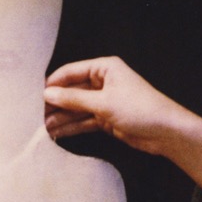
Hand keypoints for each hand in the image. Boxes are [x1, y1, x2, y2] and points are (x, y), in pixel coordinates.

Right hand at [44, 56, 187, 154]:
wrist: (167, 133)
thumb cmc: (140, 109)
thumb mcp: (103, 102)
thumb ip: (73, 99)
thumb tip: (47, 93)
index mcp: (104, 68)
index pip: (71, 72)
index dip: (53, 83)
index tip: (35, 95)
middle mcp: (103, 82)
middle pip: (72, 91)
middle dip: (56, 103)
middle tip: (35, 114)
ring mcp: (104, 101)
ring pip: (76, 108)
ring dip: (61, 117)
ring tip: (41, 127)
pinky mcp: (106, 119)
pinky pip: (83, 121)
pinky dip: (71, 127)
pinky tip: (56, 133)